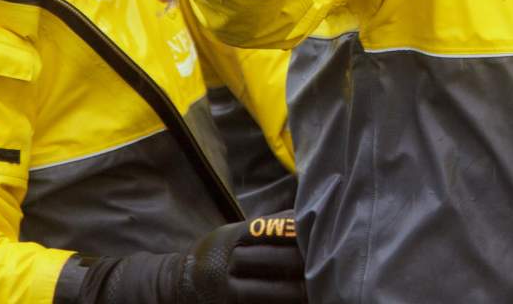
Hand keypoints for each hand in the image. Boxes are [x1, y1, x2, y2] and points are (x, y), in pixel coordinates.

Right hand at [67, 211, 307, 303]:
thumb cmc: (215, 255)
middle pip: (275, 261)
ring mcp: (226, 290)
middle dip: (305, 263)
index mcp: (232, 237)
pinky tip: (301, 303)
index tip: (325, 232)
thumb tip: (306, 217)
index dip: (299, 233)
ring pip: (271, 292)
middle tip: (338, 260)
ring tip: (328, 287)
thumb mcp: (232, 234)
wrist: (175, 285)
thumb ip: (264, 228)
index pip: (271, 231)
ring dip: (300, 290)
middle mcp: (227, 262)